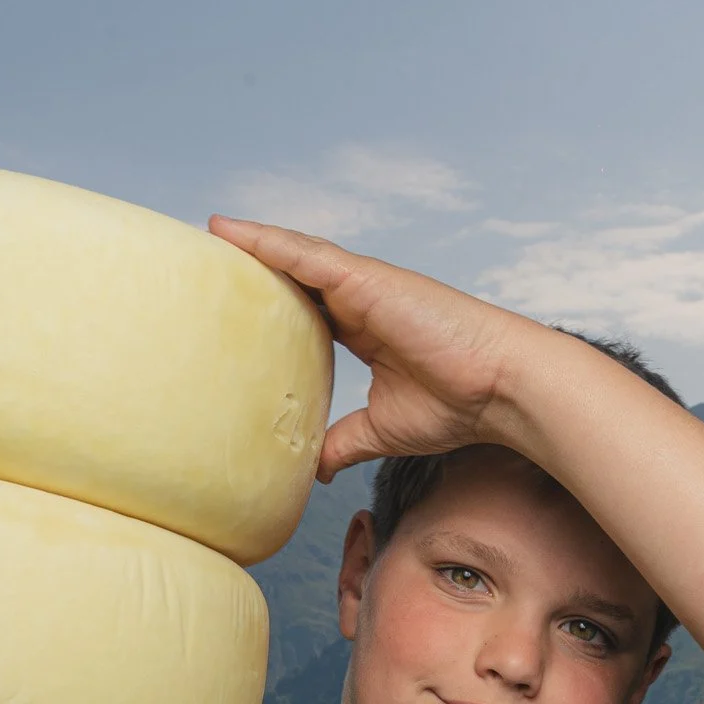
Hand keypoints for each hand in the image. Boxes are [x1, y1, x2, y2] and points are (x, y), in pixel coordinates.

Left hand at [208, 217, 550, 479]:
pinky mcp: (367, 278)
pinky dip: (267, 241)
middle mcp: (361, 300)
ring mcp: (364, 285)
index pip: (305, 310)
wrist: (498, 387)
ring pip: (294, 257)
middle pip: (294, 277)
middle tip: (205, 264)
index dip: (270, 306)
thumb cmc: (457, 404)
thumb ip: (343, 442)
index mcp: (364, 328)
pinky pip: (305, 255)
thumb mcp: (381, 429)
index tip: (231, 308)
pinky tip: (231, 231)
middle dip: (254, 269)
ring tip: (209, 231)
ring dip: (250, 245)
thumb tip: (312, 472)